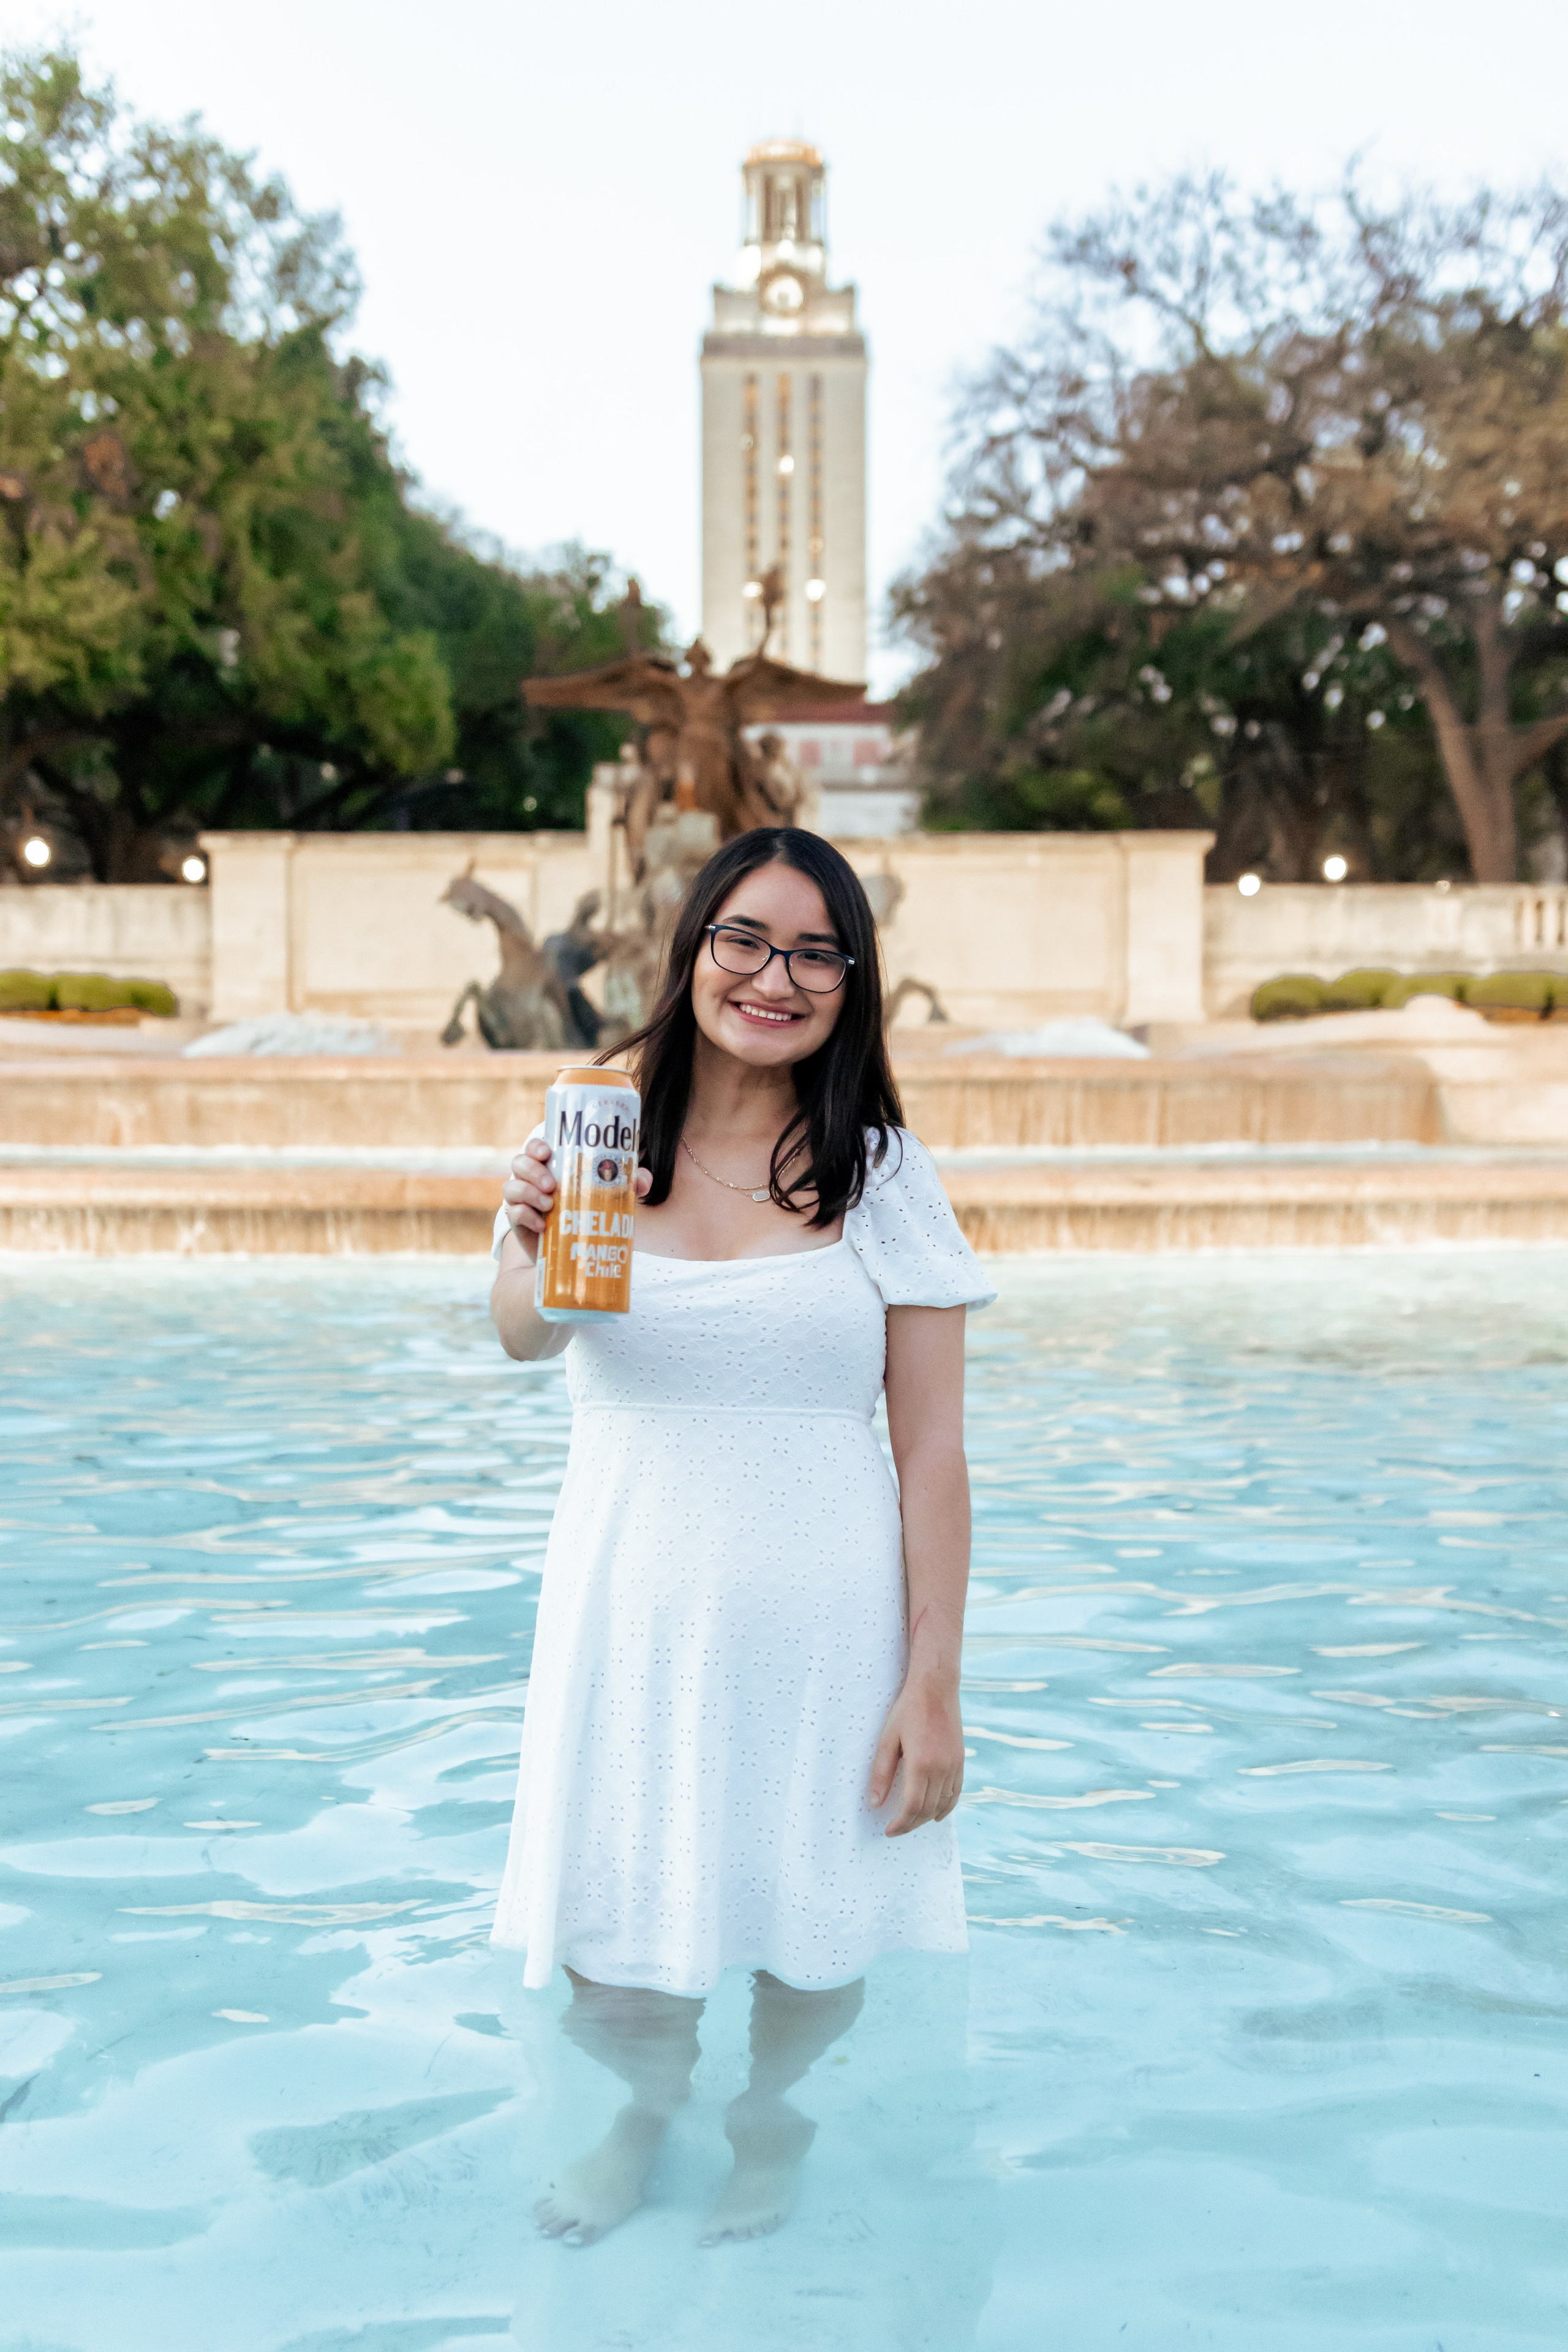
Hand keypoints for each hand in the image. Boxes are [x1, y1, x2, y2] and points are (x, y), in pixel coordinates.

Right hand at [499, 1138, 651, 1266]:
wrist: (573, 1248)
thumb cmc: (590, 1211)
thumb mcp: (611, 1196)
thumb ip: (628, 1184)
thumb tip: (641, 1180)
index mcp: (551, 1166)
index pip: (535, 1147)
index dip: (536, 1145)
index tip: (547, 1151)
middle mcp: (532, 1179)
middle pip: (519, 1162)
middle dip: (533, 1170)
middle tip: (552, 1185)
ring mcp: (522, 1200)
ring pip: (511, 1187)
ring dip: (528, 1193)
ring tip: (550, 1204)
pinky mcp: (518, 1222)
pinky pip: (513, 1213)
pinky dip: (526, 1216)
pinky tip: (542, 1225)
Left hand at [868, 1672, 963, 1836]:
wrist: (936, 1687)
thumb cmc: (907, 1710)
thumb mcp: (888, 1739)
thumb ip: (881, 1773)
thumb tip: (874, 1803)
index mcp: (921, 1764)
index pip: (912, 1807)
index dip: (900, 1824)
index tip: (888, 1831)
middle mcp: (941, 1769)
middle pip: (927, 1810)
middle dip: (911, 1824)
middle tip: (896, 1829)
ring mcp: (954, 1765)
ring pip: (942, 1804)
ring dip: (926, 1818)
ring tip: (911, 1821)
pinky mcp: (960, 1760)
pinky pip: (955, 1793)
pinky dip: (946, 1807)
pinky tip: (936, 1814)